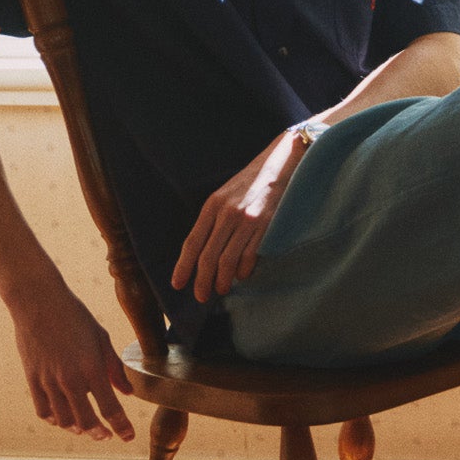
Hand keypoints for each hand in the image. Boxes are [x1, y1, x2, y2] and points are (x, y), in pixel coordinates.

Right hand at [10, 278, 134, 441]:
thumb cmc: (75, 316)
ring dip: (78, 429)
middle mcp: (70, 379)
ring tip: (86, 429)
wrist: (38, 302)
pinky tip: (63, 419)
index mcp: (91, 368)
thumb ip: (115, 367)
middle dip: (100, 432)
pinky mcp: (32, 379)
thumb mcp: (101, 338)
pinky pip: (43, 410)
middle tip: (106, 435)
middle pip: (87, 421)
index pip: (110, 408)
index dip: (121, 426)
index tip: (128, 437)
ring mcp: (49, 381)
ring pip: (64, 420)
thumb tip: (128, 392)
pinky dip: (55, 420)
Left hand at [173, 127, 309, 304]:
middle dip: (202, 280)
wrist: (281, 163)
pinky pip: (250, 255)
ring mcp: (246, 220)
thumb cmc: (251, 182)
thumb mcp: (225, 195)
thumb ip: (214, 219)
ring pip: (228, 260)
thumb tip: (204, 251)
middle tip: (201, 296)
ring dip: (222, 280)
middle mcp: (226, 213)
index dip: (183, 266)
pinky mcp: (265, 225)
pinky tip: (241, 275)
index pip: (192, 242)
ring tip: (221, 290)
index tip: (178, 284)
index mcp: (212, 205)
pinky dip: (243, 270)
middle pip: (208, 256)